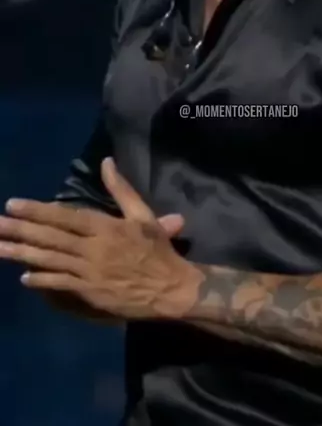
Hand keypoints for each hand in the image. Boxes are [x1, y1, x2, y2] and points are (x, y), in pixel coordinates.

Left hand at [0, 160, 200, 320]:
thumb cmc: (157, 250)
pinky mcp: (90, 293)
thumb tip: (106, 162)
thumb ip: (121, 189)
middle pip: (51, 238)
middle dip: (20, 230)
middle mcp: (93, 248)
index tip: (13, 204)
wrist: (171, 288)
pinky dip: (42, 280)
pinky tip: (24, 277)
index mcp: (105, 227)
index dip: (37, 211)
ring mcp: (89, 272)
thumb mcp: (143, 215)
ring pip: (50, 260)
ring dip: (22, 254)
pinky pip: (61, 285)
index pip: (65, 216)